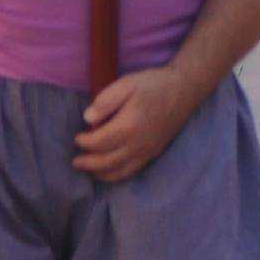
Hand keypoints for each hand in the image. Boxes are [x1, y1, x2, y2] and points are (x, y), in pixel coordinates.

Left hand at [73, 64, 201, 181]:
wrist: (184, 90)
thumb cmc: (154, 84)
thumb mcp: (127, 83)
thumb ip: (105, 100)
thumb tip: (88, 118)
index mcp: (128, 126)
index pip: (99, 142)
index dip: (84, 143)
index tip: (77, 137)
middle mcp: (137, 144)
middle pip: (106, 162)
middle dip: (88, 164)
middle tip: (75, 162)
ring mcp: (147, 151)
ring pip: (119, 172)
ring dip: (100, 174)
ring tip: (88, 170)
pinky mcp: (153, 154)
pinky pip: (132, 172)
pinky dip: (117, 176)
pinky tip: (109, 171)